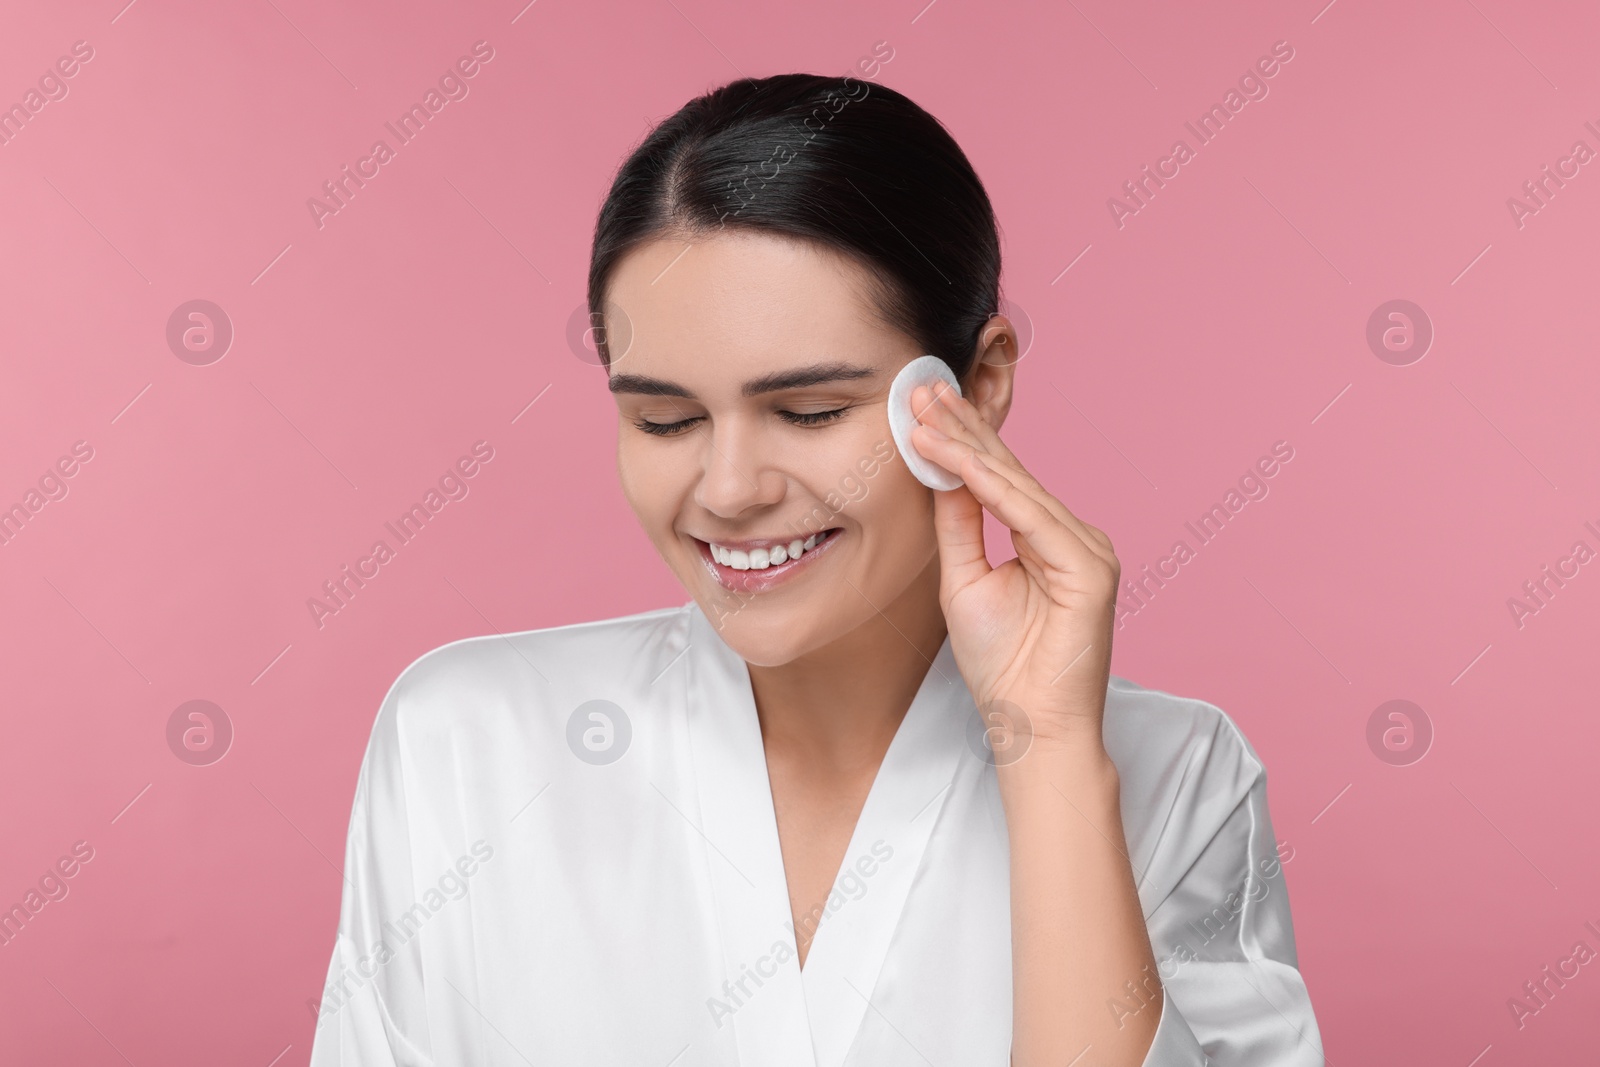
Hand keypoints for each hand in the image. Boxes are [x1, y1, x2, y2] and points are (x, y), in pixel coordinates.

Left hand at [909, 379, 1121, 753]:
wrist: (1031, 727)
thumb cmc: (1002, 666)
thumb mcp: (964, 580)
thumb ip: (958, 526)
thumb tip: (940, 471)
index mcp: (1046, 538)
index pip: (998, 478)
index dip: (958, 439)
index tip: (919, 405)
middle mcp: (1072, 536)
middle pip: (1008, 470)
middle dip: (961, 426)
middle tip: (920, 386)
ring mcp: (1086, 549)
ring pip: (1016, 485)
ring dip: (966, 445)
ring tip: (925, 412)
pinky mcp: (1090, 568)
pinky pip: (1030, 516)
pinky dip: (989, 484)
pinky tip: (956, 457)